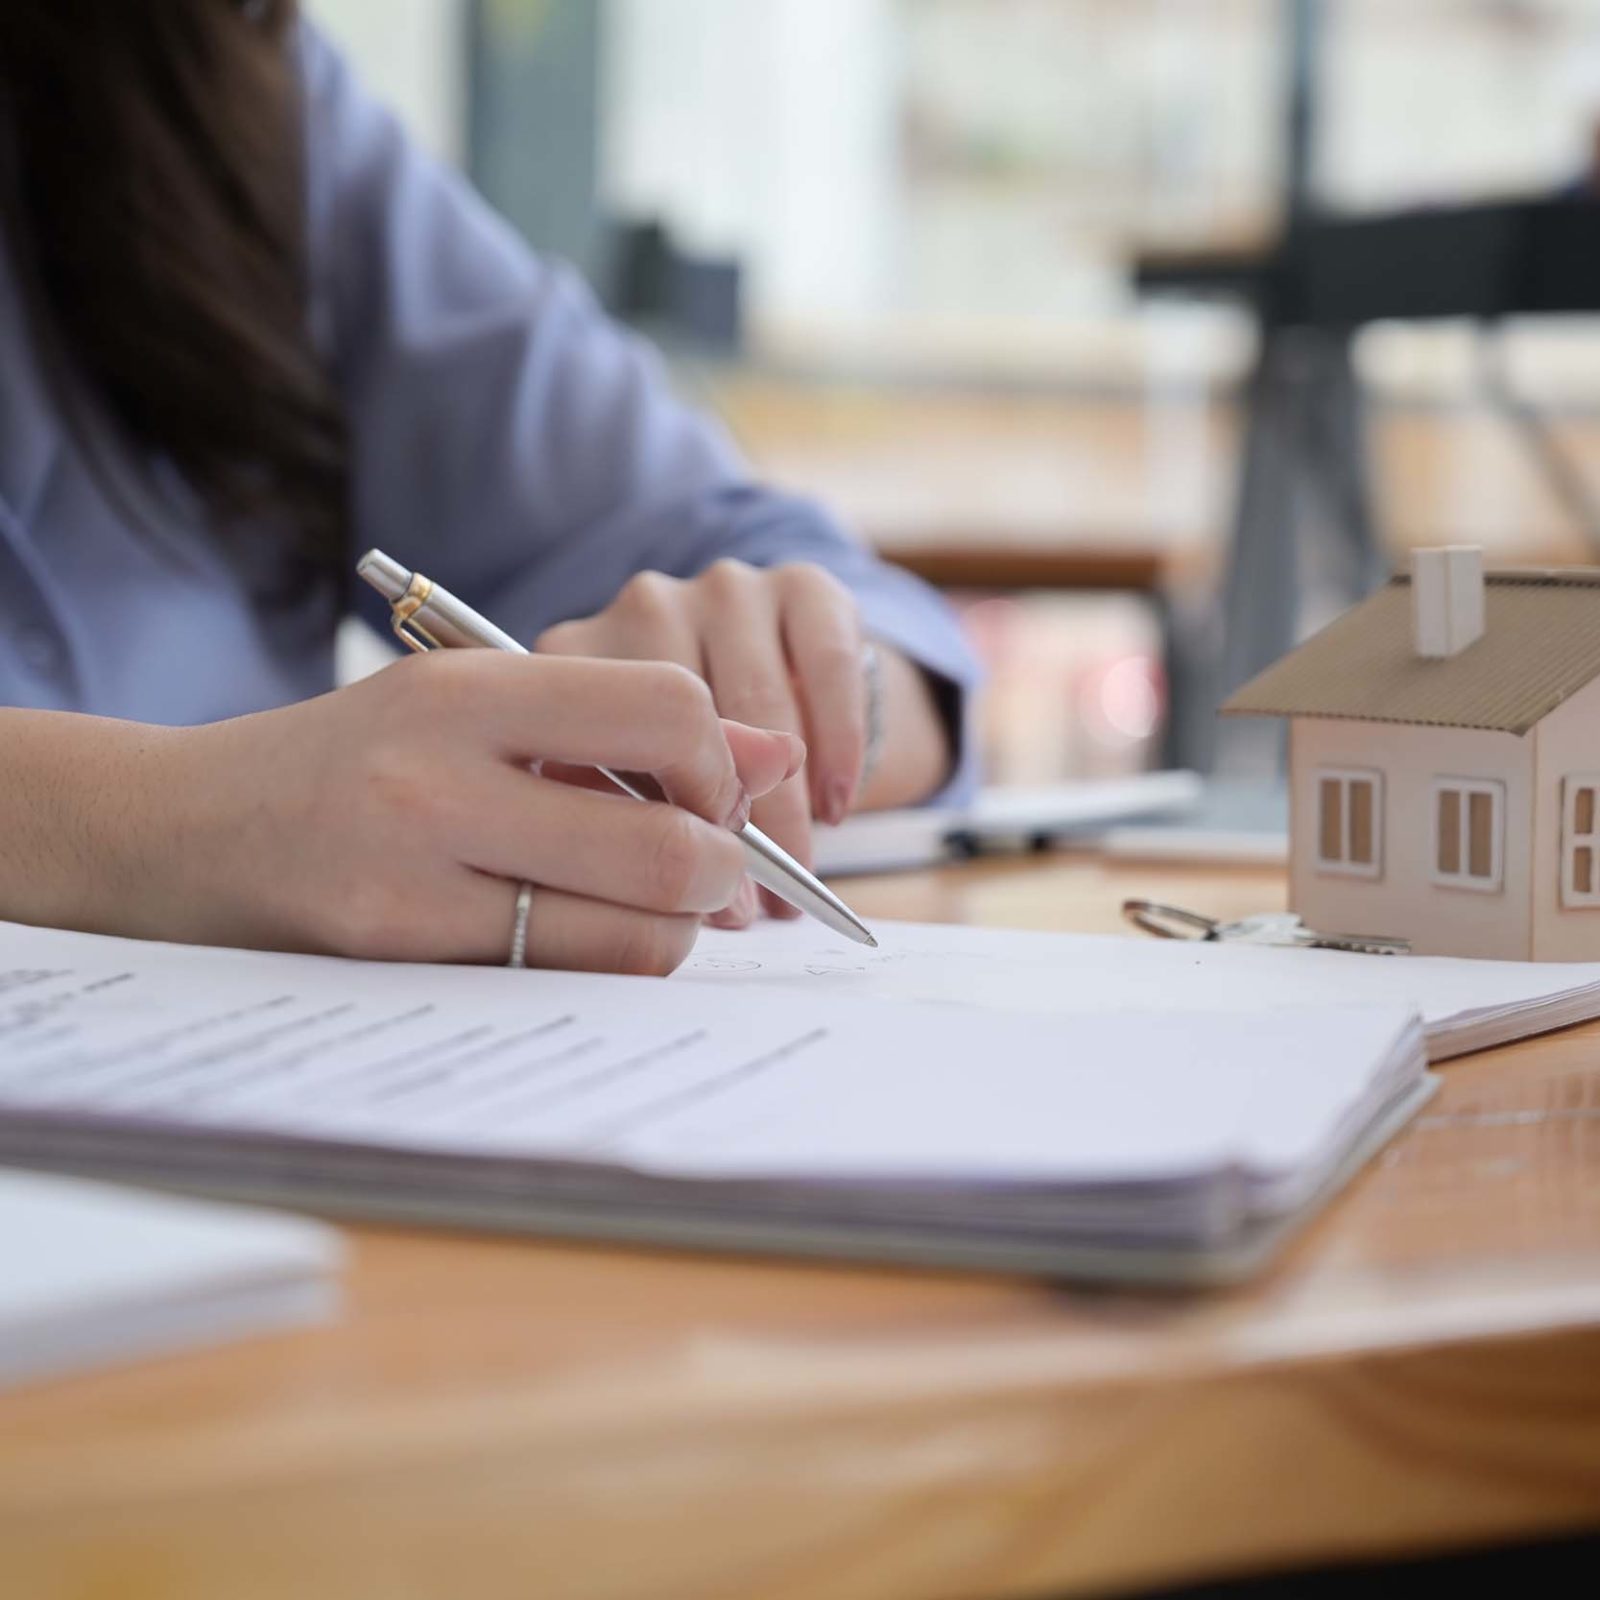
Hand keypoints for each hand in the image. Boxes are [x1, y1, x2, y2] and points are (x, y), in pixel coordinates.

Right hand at [5, 654, 801, 974]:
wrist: (178, 829)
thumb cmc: (347, 763)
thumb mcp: (465, 703)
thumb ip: (612, 719)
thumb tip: (772, 751)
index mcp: (469, 688)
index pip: (668, 710)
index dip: (722, 761)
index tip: (712, 789)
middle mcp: (441, 774)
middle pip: (668, 842)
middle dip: (724, 870)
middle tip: (714, 872)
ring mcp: (415, 875)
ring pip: (631, 931)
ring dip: (677, 929)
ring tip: (653, 909)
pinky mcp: (398, 955)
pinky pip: (563, 976)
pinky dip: (609, 962)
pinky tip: (586, 937)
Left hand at [538, 561, 869, 925]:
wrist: (774, 670)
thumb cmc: (686, 751)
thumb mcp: (645, 779)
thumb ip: (653, 811)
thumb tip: (705, 883)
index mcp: (577, 653)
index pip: (605, 741)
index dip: (653, 825)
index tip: (689, 894)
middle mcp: (645, 604)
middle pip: (688, 721)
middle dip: (727, 825)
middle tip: (754, 901)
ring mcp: (725, 586)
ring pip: (763, 702)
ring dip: (790, 801)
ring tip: (802, 869)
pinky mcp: (804, 581)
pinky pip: (828, 664)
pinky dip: (839, 743)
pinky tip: (839, 802)